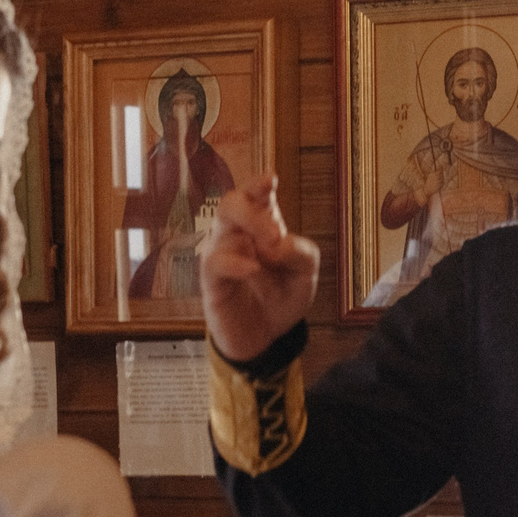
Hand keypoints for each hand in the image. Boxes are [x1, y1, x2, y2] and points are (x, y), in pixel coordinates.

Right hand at [202, 175, 319, 362]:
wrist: (266, 336)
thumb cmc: (282, 295)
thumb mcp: (306, 273)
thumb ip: (299, 252)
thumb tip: (277, 243)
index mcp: (262, 224)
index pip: (255, 195)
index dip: (259, 185)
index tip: (270, 180)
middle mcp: (238, 233)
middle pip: (231, 202)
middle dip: (251, 208)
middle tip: (275, 231)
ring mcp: (221, 254)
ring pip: (220, 226)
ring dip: (249, 229)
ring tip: (272, 247)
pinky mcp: (211, 280)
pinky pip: (215, 262)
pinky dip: (235, 262)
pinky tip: (252, 269)